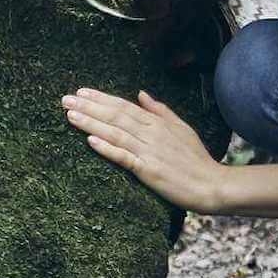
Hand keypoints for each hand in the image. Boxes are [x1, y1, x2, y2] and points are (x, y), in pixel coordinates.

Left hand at [61, 86, 229, 211]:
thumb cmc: (196, 159)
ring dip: (91, 123)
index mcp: (157, 123)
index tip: (81, 92)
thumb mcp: (182, 128)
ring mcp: (149, 152)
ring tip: (70, 115)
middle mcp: (151, 134)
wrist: (212, 185)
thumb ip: (160, 111)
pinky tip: (90, 141)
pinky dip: (107, 148)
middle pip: (115, 116)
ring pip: (115, 133)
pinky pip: (124, 158)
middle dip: (88, 107)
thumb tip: (141, 94)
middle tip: (65, 99)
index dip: (101, 98)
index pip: (124, 106)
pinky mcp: (149, 171)